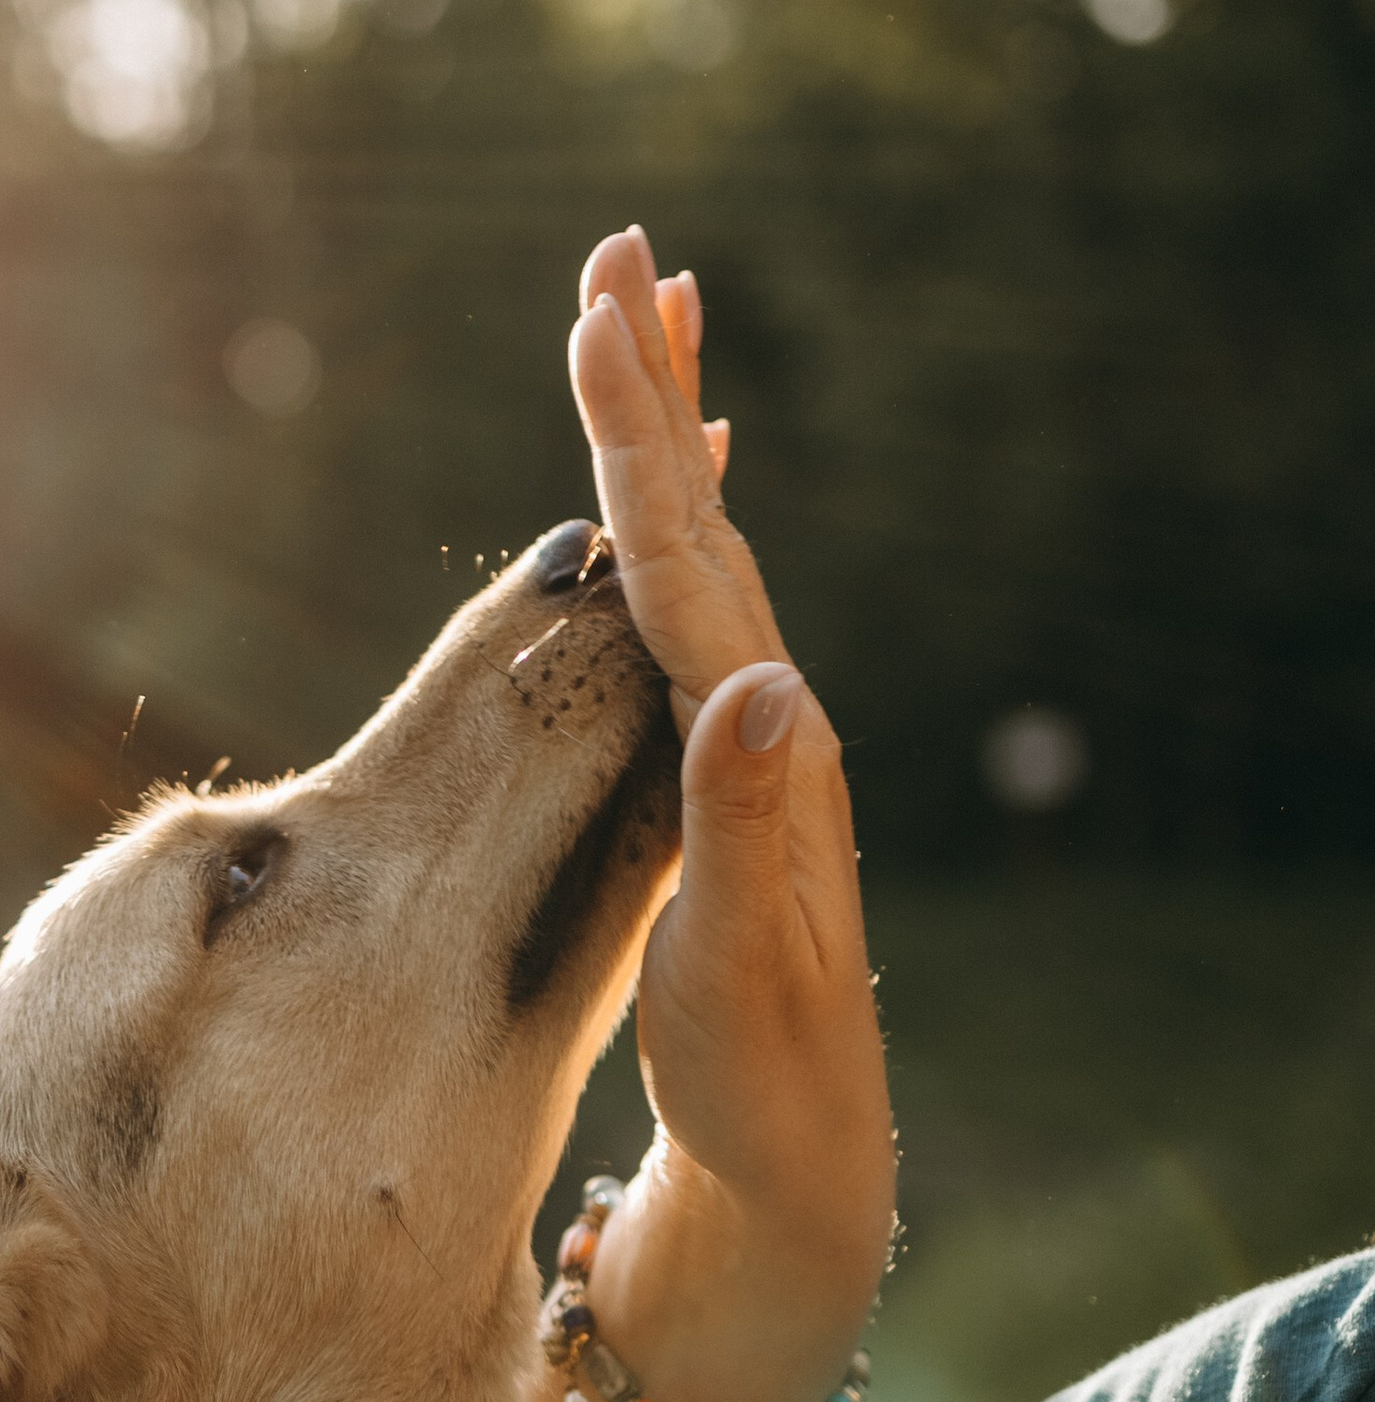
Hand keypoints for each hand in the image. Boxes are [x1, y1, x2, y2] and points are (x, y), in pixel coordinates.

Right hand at [566, 229, 893, 1401]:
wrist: (805, 1152)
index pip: (686, 555)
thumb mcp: (744, 959)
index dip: (635, 436)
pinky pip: (687, 606)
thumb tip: (760, 682)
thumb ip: (746, 823)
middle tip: (624, 250)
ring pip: (696, 543)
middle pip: (698, 513)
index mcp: (754, 739)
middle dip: (650, 382)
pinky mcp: (716, 768)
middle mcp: (761, 714)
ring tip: (639, 319)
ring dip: (659, 429)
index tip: (596, 320)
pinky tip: (651, 502)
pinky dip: (665, 522)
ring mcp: (744, 736)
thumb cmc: (763, 1073)